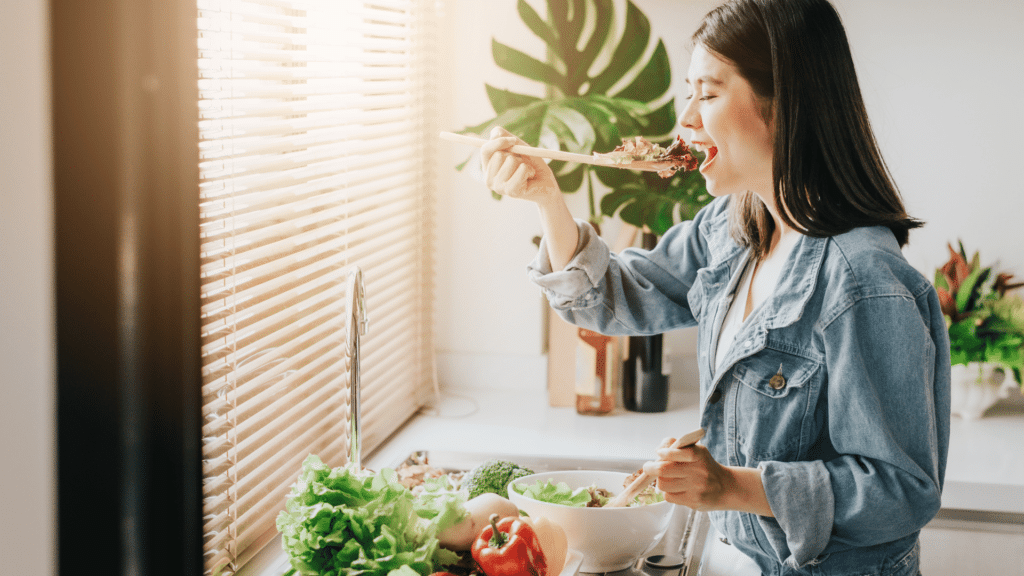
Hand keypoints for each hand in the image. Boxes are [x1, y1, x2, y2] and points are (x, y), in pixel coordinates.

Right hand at [480, 127, 560, 205]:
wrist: (545, 183)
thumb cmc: (530, 164)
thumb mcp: (517, 146)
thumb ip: (504, 137)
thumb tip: (494, 134)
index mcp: (488, 168)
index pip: (485, 150)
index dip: (499, 142)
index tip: (513, 140)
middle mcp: (489, 179)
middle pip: (499, 155)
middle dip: (515, 155)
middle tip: (521, 164)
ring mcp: (499, 187)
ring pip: (511, 161)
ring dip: (524, 163)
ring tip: (526, 172)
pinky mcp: (511, 192)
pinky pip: (521, 170)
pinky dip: (529, 170)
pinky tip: (529, 177)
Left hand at [642, 437, 773, 516]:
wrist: (726, 488)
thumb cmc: (706, 467)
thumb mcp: (697, 451)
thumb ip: (677, 446)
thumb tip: (658, 450)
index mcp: (700, 454)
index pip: (680, 451)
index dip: (666, 452)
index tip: (659, 453)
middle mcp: (699, 471)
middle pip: (664, 469)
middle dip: (651, 468)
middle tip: (649, 467)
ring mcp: (697, 487)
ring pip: (663, 484)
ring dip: (660, 481)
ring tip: (665, 478)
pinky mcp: (693, 501)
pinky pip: (669, 496)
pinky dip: (667, 492)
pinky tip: (675, 489)